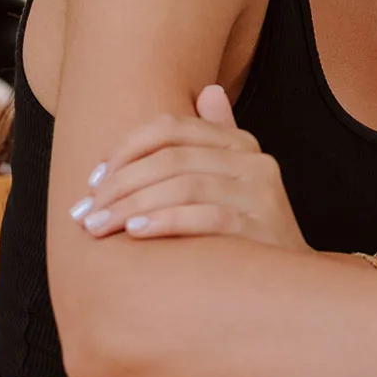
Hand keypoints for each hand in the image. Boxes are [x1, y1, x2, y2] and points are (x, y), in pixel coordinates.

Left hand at [74, 85, 307, 251]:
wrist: (290, 286)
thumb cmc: (247, 233)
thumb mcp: (233, 182)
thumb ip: (216, 138)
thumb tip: (209, 90)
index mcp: (241, 144)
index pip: (172, 128)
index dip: (125, 149)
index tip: (94, 180)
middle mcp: (255, 162)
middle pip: (171, 159)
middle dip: (120, 184)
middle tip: (87, 213)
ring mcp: (262, 195)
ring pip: (184, 186)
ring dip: (132, 205)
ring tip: (100, 226)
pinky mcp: (262, 230)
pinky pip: (205, 217)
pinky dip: (165, 221)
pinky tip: (136, 232)